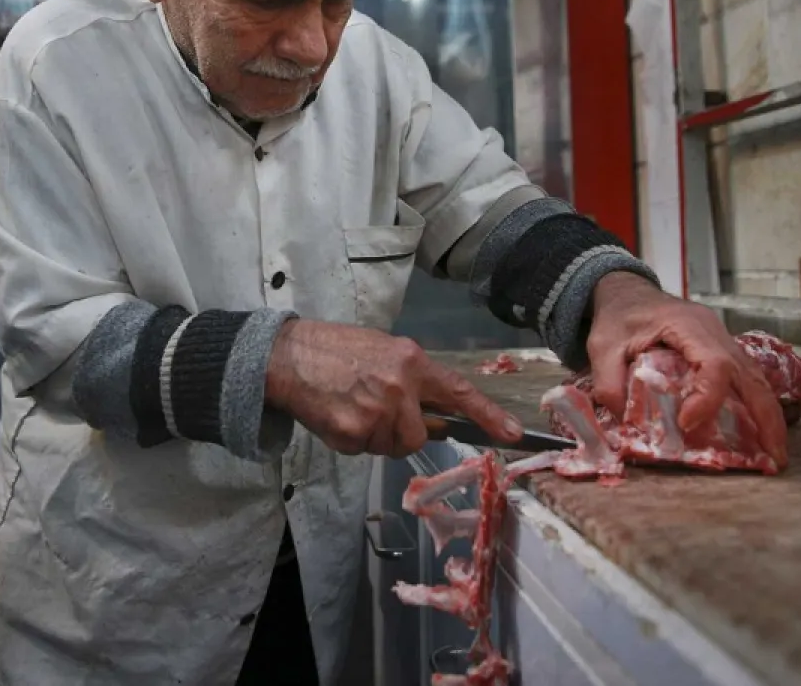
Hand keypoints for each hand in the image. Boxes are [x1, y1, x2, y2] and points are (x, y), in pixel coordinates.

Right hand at [265, 319, 524, 457]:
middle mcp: (399, 387)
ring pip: (391, 446)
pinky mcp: (352, 433)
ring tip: (350, 408)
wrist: (286, 356)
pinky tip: (335, 415)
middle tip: (373, 411)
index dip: (488, 415)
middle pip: (419, 434)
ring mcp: (376, 412)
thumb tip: (434, 417)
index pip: (458, 392)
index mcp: (410, 361)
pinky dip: (350, 440)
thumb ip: (411, 381)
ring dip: (374, 437)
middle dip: (401, 432)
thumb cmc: (334, 350)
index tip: (514, 435)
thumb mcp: (382, 351)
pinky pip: (363, 450)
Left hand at [586, 272, 788, 467]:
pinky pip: (748, 381)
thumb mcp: (602, 346)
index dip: (708, 397)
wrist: (628, 293)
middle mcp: (715, 332)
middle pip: (752, 375)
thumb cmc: (619, 316)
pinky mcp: (723, 353)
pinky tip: (761, 437)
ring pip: (757, 380)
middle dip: (766, 418)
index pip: (714, 363)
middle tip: (774, 459)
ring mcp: (724, 341)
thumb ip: (608, 383)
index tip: (686, 424)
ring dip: (769, 418)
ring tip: (776, 456)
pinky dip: (758, 409)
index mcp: (687, 325)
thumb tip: (624, 423)